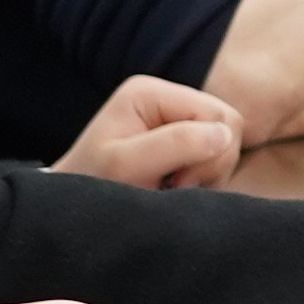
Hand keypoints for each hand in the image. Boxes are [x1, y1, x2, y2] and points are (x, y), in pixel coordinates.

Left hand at [53, 76, 242, 189]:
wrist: (74, 212)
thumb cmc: (92, 187)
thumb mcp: (125, 166)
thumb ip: (175, 144)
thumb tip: (225, 134)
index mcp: (149, 92)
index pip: (217, 113)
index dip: (209, 153)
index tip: (176, 182)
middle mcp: (166, 97)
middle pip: (229, 123)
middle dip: (211, 163)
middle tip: (176, 187)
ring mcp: (175, 117)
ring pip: (228, 142)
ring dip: (208, 174)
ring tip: (172, 189)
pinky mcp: (183, 139)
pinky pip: (219, 156)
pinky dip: (205, 178)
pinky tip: (177, 188)